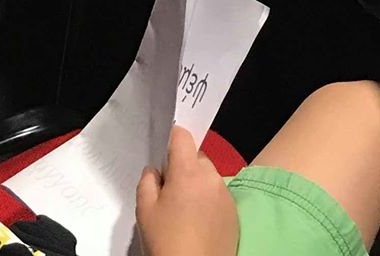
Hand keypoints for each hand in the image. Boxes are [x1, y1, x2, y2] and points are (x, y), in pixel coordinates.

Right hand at [136, 126, 238, 255]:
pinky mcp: (234, 213)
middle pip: (196, 157)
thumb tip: (156, 171)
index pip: (182, 136)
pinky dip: (208, 201)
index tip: (163, 157)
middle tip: (169, 193)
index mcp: (189, 172)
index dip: (171, 141)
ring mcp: (226, 195)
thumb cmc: (167, 242)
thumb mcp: (145, 210)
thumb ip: (148, 181)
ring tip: (183, 212)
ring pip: (208, 177)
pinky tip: (197, 223)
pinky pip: (218, 195)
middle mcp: (212, 178)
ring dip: (197, 185)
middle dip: (183, 168)